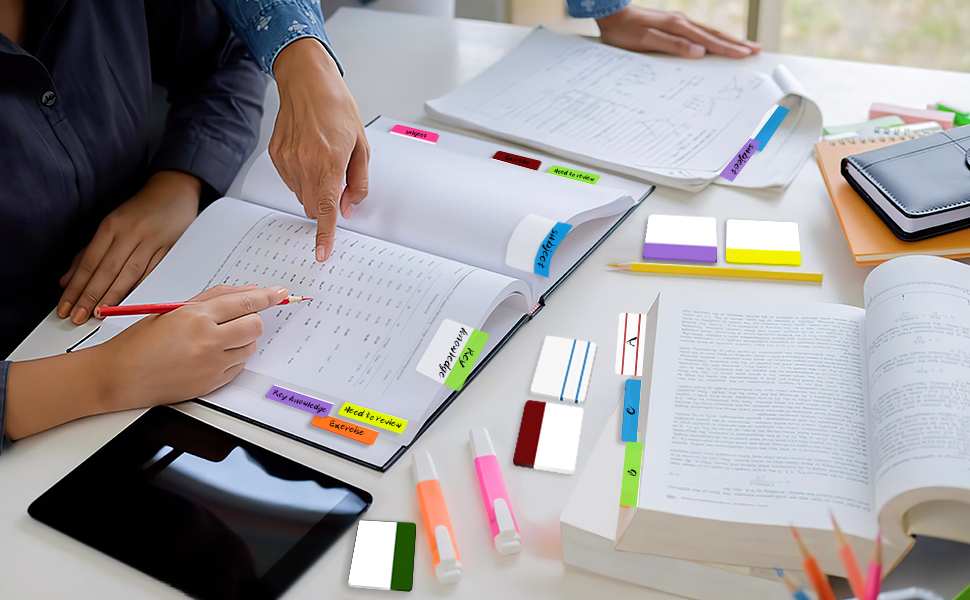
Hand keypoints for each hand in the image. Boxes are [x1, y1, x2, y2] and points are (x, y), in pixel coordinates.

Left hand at [57, 171, 199, 324]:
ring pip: (128, 275)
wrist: (175, 191)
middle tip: (77, 316)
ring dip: (112, 297)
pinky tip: (127, 302)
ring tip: (97, 314)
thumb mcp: (111, 223)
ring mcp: (151, 241)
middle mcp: (130, 233)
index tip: (65, 305)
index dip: (76, 287)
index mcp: (112, 225)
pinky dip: (138, 290)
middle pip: (106, 271)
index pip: (89, 262)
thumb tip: (67, 280)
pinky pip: (151, 274)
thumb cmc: (141, 209)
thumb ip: (89, 252)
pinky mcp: (168, 249)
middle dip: (90, 297)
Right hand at [100, 285, 286, 409]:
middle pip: (254, 325)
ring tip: (217, 337)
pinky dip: (233, 358)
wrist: (119, 377)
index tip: (280, 293)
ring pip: (250, 346)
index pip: (244, 302)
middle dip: (251, 318)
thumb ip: (213, 298)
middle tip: (237, 317)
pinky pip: (239, 366)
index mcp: (195, 317)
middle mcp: (207, 341)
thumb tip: (248, 291)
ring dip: (242, 338)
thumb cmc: (140, 342)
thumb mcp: (173, 309)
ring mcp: (211, 365)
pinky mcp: (212, 384)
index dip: (267, 296)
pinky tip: (212, 354)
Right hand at [271, 38, 369, 262]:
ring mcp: (286, 160)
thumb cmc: (337, 107)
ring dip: (314, 189)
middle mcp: (304, 163)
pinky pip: (291, 181)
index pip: (326, 210)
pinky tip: (309, 154)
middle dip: (326, 205)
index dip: (325, 235)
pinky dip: (302, 177)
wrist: (307, 82)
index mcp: (329, 162)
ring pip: (302, 195)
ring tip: (323, 158)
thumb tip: (349, 208)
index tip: (322, 253)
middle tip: (337, 180)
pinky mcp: (276, 155)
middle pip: (313, 207)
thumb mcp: (362, 146)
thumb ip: (358, 183)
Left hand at [596, 6, 759, 58]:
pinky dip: (713, 37)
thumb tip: (699, 52)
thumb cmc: (624, 32)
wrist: (611, 14)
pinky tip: (716, 41)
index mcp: (678, 28)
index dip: (729, 49)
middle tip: (756, 51)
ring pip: (709, 32)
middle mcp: (682, 22)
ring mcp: (678, 22)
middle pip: (715, 34)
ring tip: (744, 46)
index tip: (746, 55)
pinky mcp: (673, 24)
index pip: (710, 41)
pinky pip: (700, 31)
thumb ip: (673, 46)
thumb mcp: (646, 41)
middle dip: (736, 43)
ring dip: (728, 39)